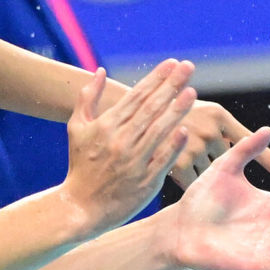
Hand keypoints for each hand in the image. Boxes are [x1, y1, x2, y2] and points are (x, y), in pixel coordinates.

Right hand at [62, 59, 195, 237]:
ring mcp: (133, 161)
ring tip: (192, 92)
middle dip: (170, 85)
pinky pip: (162, 160)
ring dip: (176, 110)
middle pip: (150, 108)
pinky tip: (185, 130)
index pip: (136, 96)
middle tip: (188, 67)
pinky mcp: (144, 181)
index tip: (172, 63)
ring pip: (158, 130)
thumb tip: (100, 71)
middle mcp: (120, 140)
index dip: (155, 78)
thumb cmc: (80, 165)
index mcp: (106, 125)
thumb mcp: (77, 128)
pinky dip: (173, 145)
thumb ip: (88, 98)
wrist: (80, 207)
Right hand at [169, 99, 269, 189]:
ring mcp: (192, 146)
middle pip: (227, 161)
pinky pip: (194, 184)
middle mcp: (209, 129)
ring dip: (206, 181)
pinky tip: (187, 189)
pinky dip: (191, 187)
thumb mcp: (199, 114)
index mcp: (218, 115)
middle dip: (226, 173)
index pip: (250, 141)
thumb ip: (222, 131)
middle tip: (226, 184)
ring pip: (211, 175)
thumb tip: (250, 148)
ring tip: (201, 187)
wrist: (129, 111)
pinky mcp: (177, 163)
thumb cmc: (169, 114)